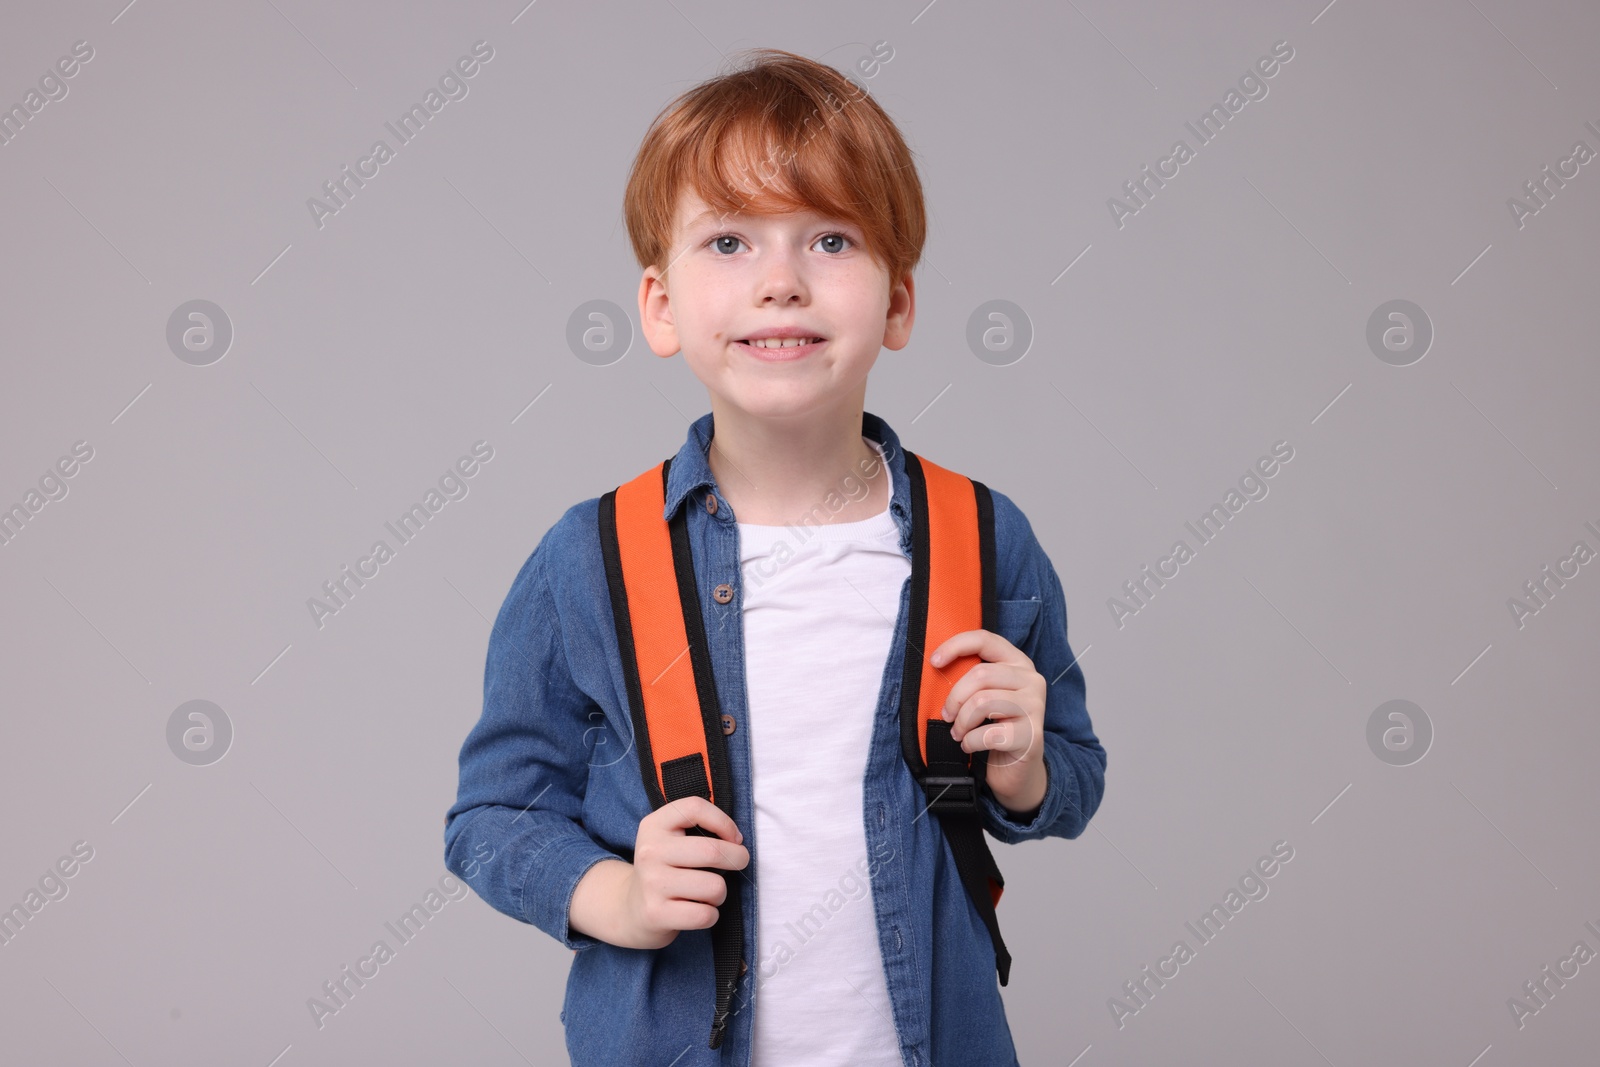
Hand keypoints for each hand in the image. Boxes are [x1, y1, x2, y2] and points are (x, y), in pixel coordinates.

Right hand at [621, 795, 748, 949]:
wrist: (631, 909)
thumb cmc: (666, 869)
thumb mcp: (670, 839)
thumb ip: (698, 829)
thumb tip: (736, 841)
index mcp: (654, 825)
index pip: (695, 808)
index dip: (724, 822)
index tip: (734, 838)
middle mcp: (649, 851)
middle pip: (711, 851)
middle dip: (738, 858)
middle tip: (739, 862)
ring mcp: (651, 883)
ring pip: (714, 887)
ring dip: (720, 893)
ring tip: (708, 893)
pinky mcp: (656, 914)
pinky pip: (705, 915)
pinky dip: (711, 915)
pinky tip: (700, 911)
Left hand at [929, 629, 1047, 817]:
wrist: (1017, 770)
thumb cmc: (995, 728)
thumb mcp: (985, 696)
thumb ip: (972, 679)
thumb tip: (938, 665)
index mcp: (1018, 663)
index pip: (985, 640)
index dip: (956, 646)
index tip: (934, 661)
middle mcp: (1032, 680)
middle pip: (981, 675)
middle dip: (955, 697)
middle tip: (947, 716)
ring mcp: (1035, 707)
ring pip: (983, 702)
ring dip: (962, 722)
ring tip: (959, 733)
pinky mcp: (1032, 735)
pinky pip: (988, 734)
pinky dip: (970, 742)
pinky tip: (971, 746)